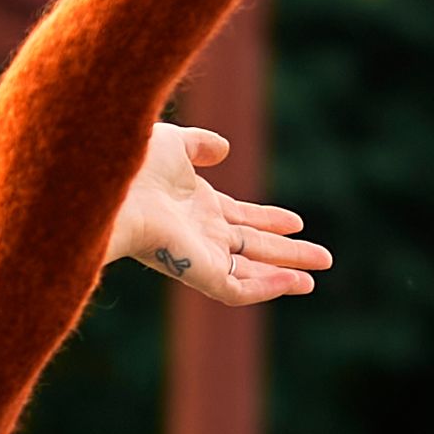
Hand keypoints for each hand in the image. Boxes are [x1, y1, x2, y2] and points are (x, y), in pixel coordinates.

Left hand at [108, 113, 322, 311]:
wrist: (109, 184)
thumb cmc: (131, 162)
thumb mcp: (174, 143)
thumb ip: (200, 145)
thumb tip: (224, 150)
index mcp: (195, 206)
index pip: (239, 218)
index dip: (269, 220)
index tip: (297, 222)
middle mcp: (200, 233)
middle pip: (252, 247)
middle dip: (288, 252)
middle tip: (324, 258)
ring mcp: (199, 254)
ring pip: (250, 272)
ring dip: (285, 273)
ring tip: (315, 277)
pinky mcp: (196, 273)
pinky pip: (236, 289)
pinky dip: (267, 288)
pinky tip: (295, 282)